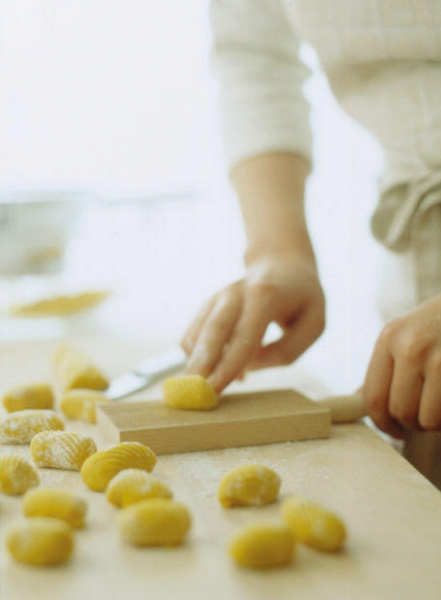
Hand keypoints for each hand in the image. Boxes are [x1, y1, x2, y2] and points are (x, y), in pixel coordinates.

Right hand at [181, 254, 325, 392]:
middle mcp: (236, 293)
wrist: (282, 264)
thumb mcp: (314, 323)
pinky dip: (198, 357)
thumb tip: (248, 367)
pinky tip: (215, 371)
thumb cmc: (302, 299)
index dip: (228, 364)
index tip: (214, 388)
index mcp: (266, 295)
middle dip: (200, 363)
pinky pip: (194, 335)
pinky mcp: (208, 306)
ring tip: (199, 390)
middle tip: (190, 394)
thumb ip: (287, 350)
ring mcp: (218, 298)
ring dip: (195, 363)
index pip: (244, 335)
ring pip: (197, 333)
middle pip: (213, 330)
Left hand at [363, 293, 440, 438]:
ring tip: (439, 407)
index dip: (382, 423)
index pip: (373, 397)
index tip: (395, 431)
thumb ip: (385, 367)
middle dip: (412, 424)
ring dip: (434, 423)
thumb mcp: (406, 334)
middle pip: (400, 411)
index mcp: (389, 338)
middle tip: (423, 419)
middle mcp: (411, 346)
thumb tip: (357, 401)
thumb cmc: (439, 324)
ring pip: (428, 419)